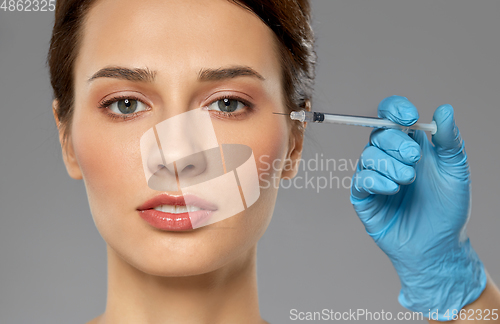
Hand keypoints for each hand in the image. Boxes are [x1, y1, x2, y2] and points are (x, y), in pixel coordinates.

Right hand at [350, 95, 486, 320]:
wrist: (438, 246)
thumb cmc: (448, 210)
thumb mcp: (455, 171)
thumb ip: (449, 140)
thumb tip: (444, 110)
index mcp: (410, 146)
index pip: (392, 117)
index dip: (395, 109)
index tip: (408, 117)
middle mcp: (389, 158)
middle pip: (378, 133)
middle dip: (396, 142)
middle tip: (415, 158)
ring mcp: (375, 177)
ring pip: (368, 156)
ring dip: (389, 164)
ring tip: (408, 180)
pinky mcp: (365, 198)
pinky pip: (361, 180)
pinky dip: (376, 181)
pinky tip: (393, 190)